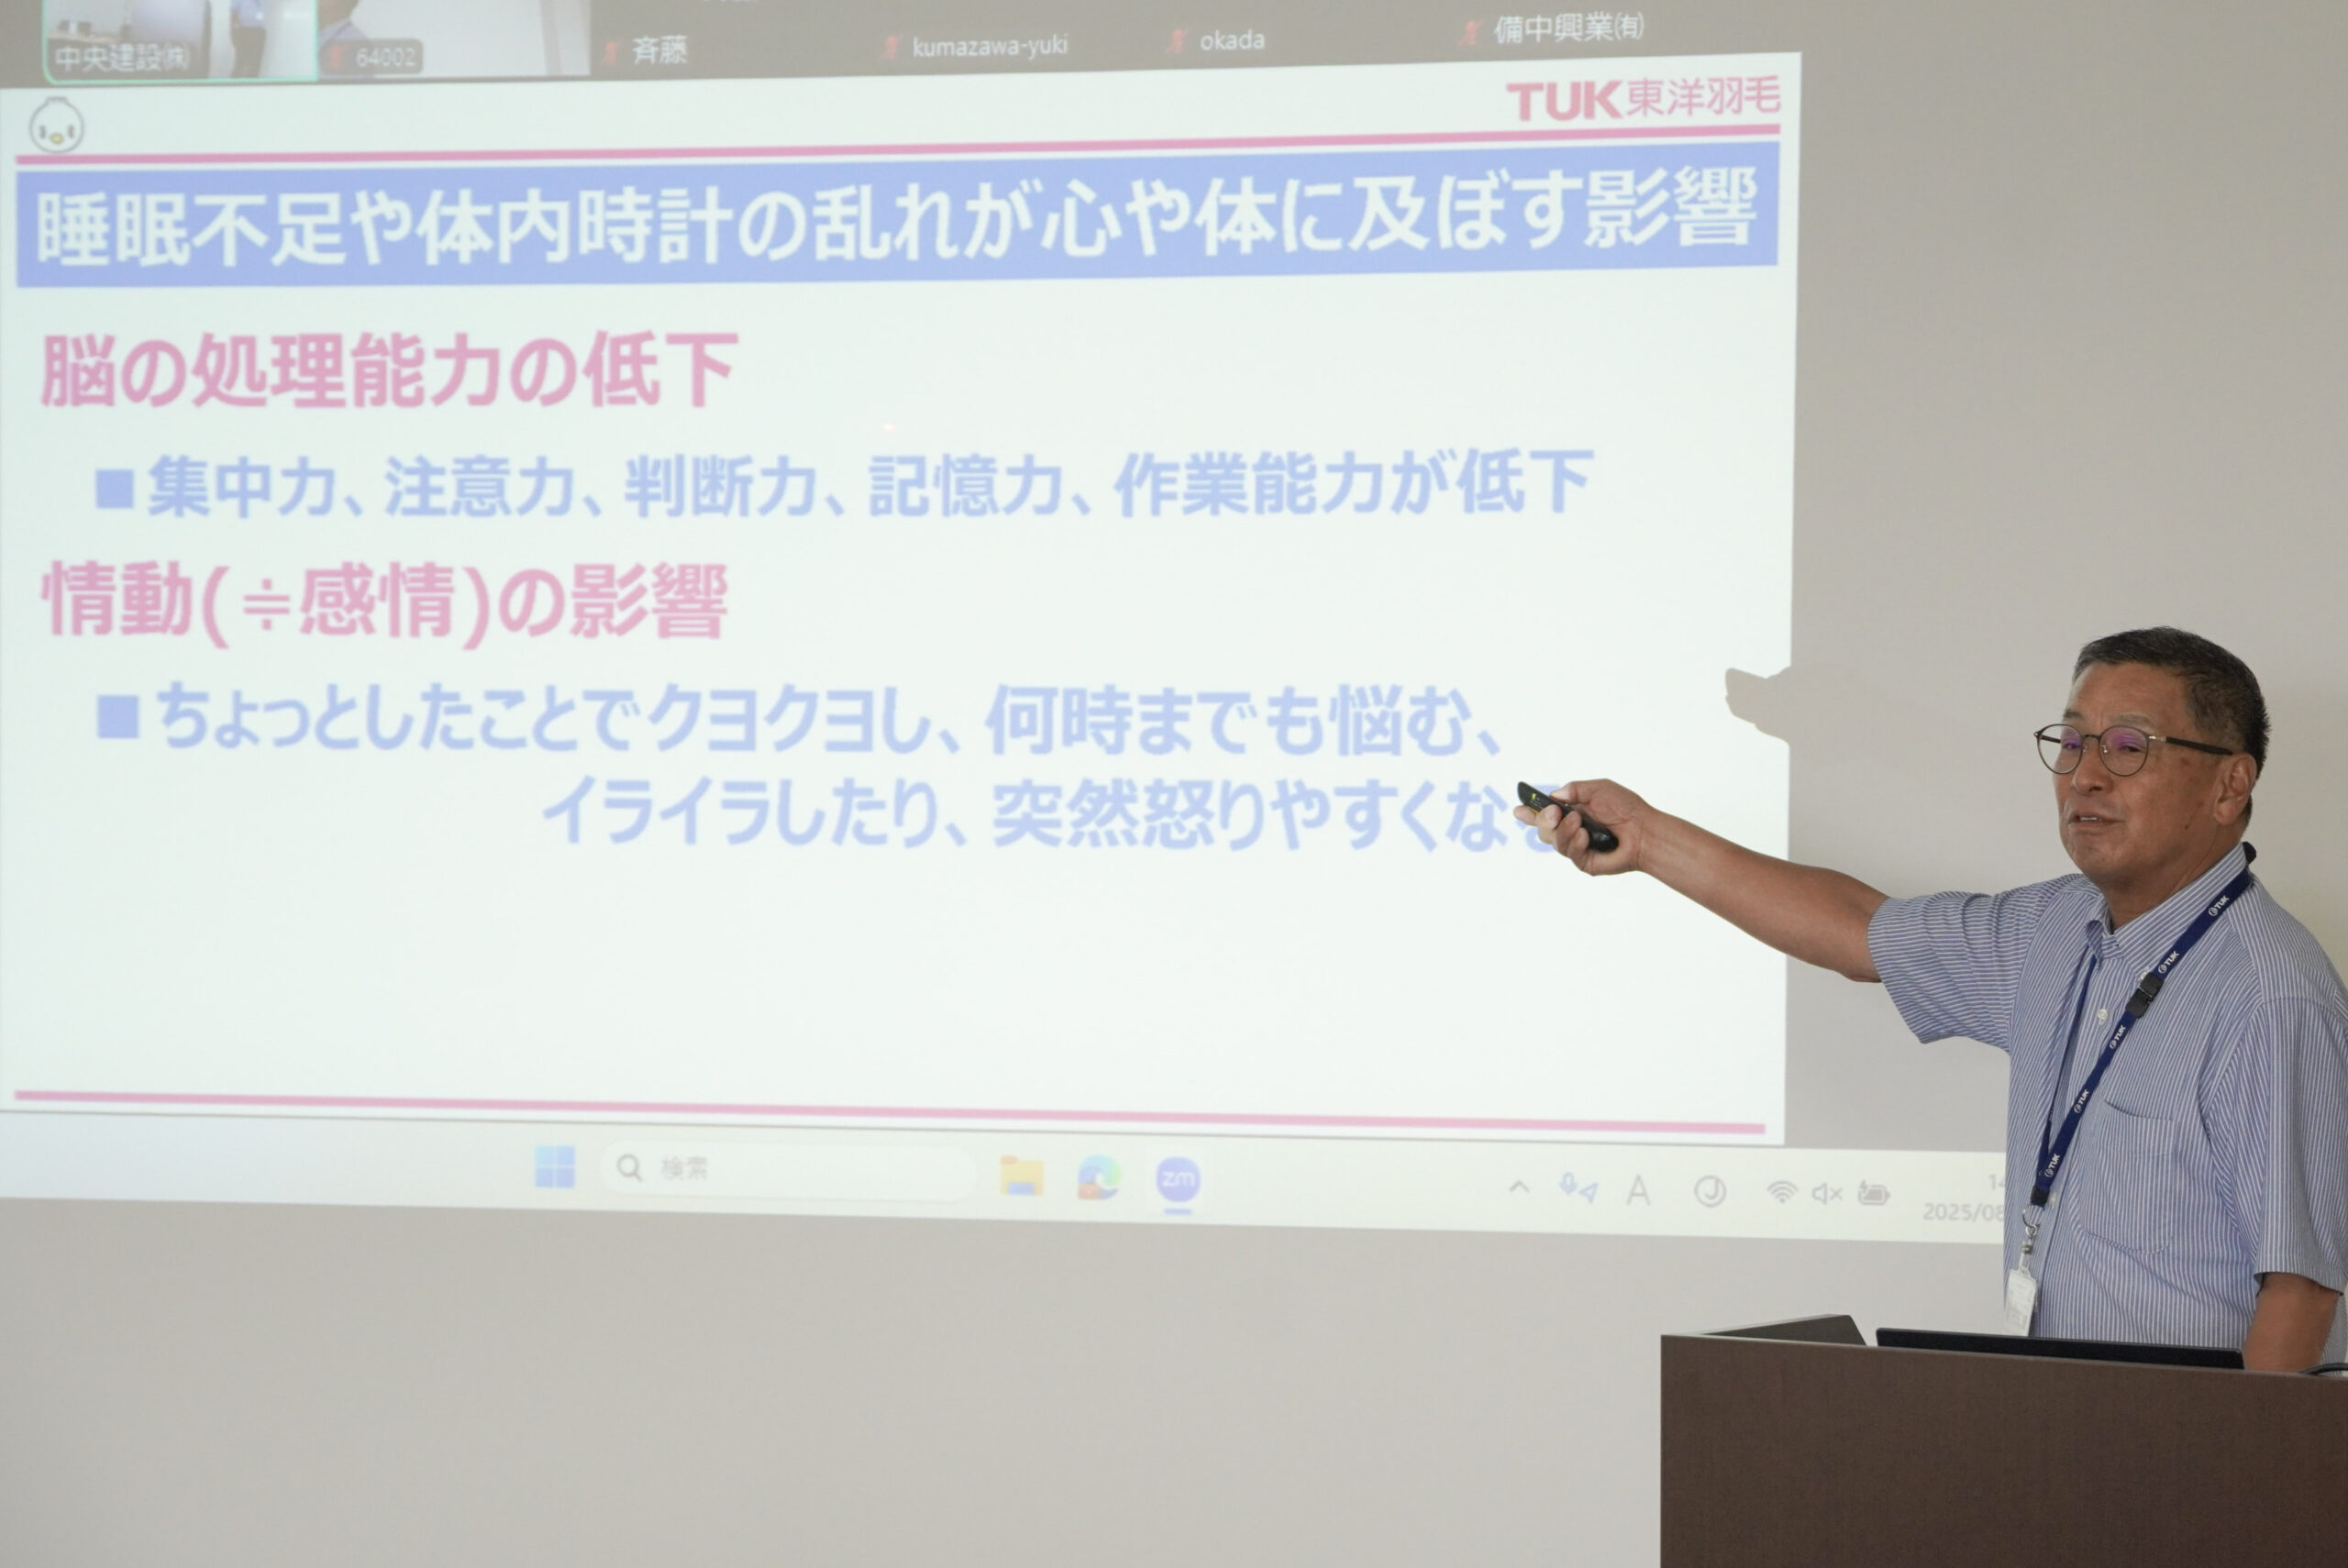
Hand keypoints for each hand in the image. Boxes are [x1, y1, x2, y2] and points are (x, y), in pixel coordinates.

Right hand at [1511, 778, 1650, 874]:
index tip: (1519, 809)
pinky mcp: (1584, 861)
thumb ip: (1576, 789)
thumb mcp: (1600, 788)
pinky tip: (1585, 836)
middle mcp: (1571, 829)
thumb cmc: (1626, 808)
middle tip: (1555, 813)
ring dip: (1563, 831)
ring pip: (1553, 841)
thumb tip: (1555, 796)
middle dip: (1542, 820)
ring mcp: (1576, 846)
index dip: (1529, 812)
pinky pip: (1569, 853)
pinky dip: (1575, 843)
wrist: (1645, 831)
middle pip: (1542, 829)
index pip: (1544, 812)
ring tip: (1580, 823)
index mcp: (1571, 811)